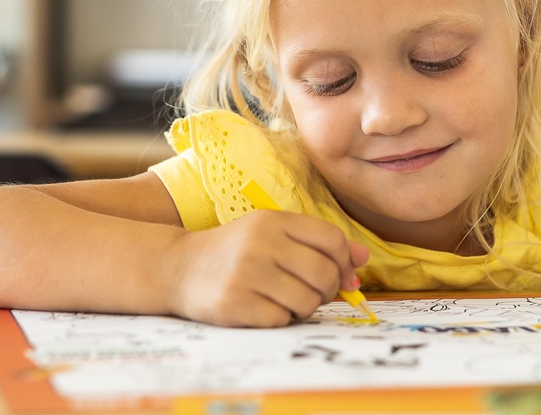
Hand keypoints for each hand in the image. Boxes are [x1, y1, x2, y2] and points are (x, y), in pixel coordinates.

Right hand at [164, 211, 368, 326]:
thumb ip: (318, 242)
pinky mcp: (235, 304)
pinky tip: (265, 308)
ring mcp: (247, 274)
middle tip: (316, 292)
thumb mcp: (273, 234)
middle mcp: (261, 243)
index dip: (344, 261)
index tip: (343, 274)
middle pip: (324, 273)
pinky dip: (281, 319)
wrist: (177, 268)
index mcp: (274, 220)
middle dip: (329, 289)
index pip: (331, 239)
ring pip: (308, 300)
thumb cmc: (235, 251)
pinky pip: (282, 320)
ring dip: (307, 307)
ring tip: (289, 300)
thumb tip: (363, 258)